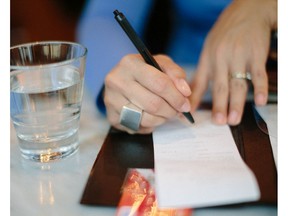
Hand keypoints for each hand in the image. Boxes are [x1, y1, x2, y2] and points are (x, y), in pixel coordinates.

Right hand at [104, 54, 191, 133]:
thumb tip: (185, 92)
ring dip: (161, 119)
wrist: (120, 80)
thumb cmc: (144, 72)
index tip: (185, 105)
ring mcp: (111, 100)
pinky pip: (137, 127)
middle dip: (171, 111)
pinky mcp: (111, 116)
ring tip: (165, 113)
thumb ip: (176, 74)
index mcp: (130, 63)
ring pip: (145, 118)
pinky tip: (150, 116)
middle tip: (177, 111)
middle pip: (153, 104)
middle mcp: (116, 81)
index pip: (159, 83)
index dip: (176, 97)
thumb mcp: (161, 64)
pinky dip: (149, 125)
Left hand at [190, 0, 276, 124]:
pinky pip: (258, 74)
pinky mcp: (256, 54)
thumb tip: (191, 94)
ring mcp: (239, 56)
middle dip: (218, 106)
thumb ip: (202, 73)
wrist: (247, 11)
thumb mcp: (208, 50)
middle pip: (219, 86)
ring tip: (234, 120)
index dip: (194, 99)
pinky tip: (258, 101)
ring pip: (237, 83)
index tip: (191, 114)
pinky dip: (258, 88)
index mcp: (207, 59)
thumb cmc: (225, 35)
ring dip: (236, 103)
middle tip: (218, 122)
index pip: (199, 82)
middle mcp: (221, 59)